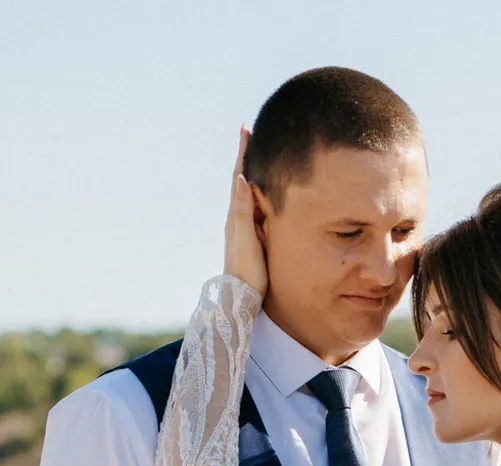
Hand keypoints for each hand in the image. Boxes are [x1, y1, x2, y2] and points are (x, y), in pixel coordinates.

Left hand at [223, 125, 267, 296]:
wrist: (241, 299)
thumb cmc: (246, 271)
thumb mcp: (246, 239)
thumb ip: (243, 210)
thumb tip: (242, 179)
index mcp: (237, 215)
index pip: (240, 177)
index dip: (244, 153)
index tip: (246, 129)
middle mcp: (238, 218)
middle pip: (243, 180)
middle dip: (248, 157)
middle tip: (251, 134)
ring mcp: (244, 228)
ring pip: (249, 193)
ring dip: (253, 173)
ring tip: (258, 157)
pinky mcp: (251, 239)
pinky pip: (254, 208)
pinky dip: (259, 194)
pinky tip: (263, 194)